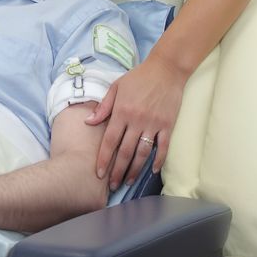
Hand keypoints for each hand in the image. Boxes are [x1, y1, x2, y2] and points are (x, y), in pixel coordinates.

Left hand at [86, 54, 187, 188]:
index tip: (98, 173)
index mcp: (121, 112)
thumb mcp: (115, 87)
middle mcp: (136, 120)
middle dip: (117, 170)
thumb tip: (88, 122)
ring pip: (142, 153)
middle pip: (124, 151)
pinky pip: (163, 147)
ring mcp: (153, 124)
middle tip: (111, 186)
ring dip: (134, 169)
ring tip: (128, 182)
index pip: (109, 140)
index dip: (103, 159)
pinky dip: (158, 160)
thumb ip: (103, 107)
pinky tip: (153, 171)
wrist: (165, 70)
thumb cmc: (138, 78)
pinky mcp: (167, 126)